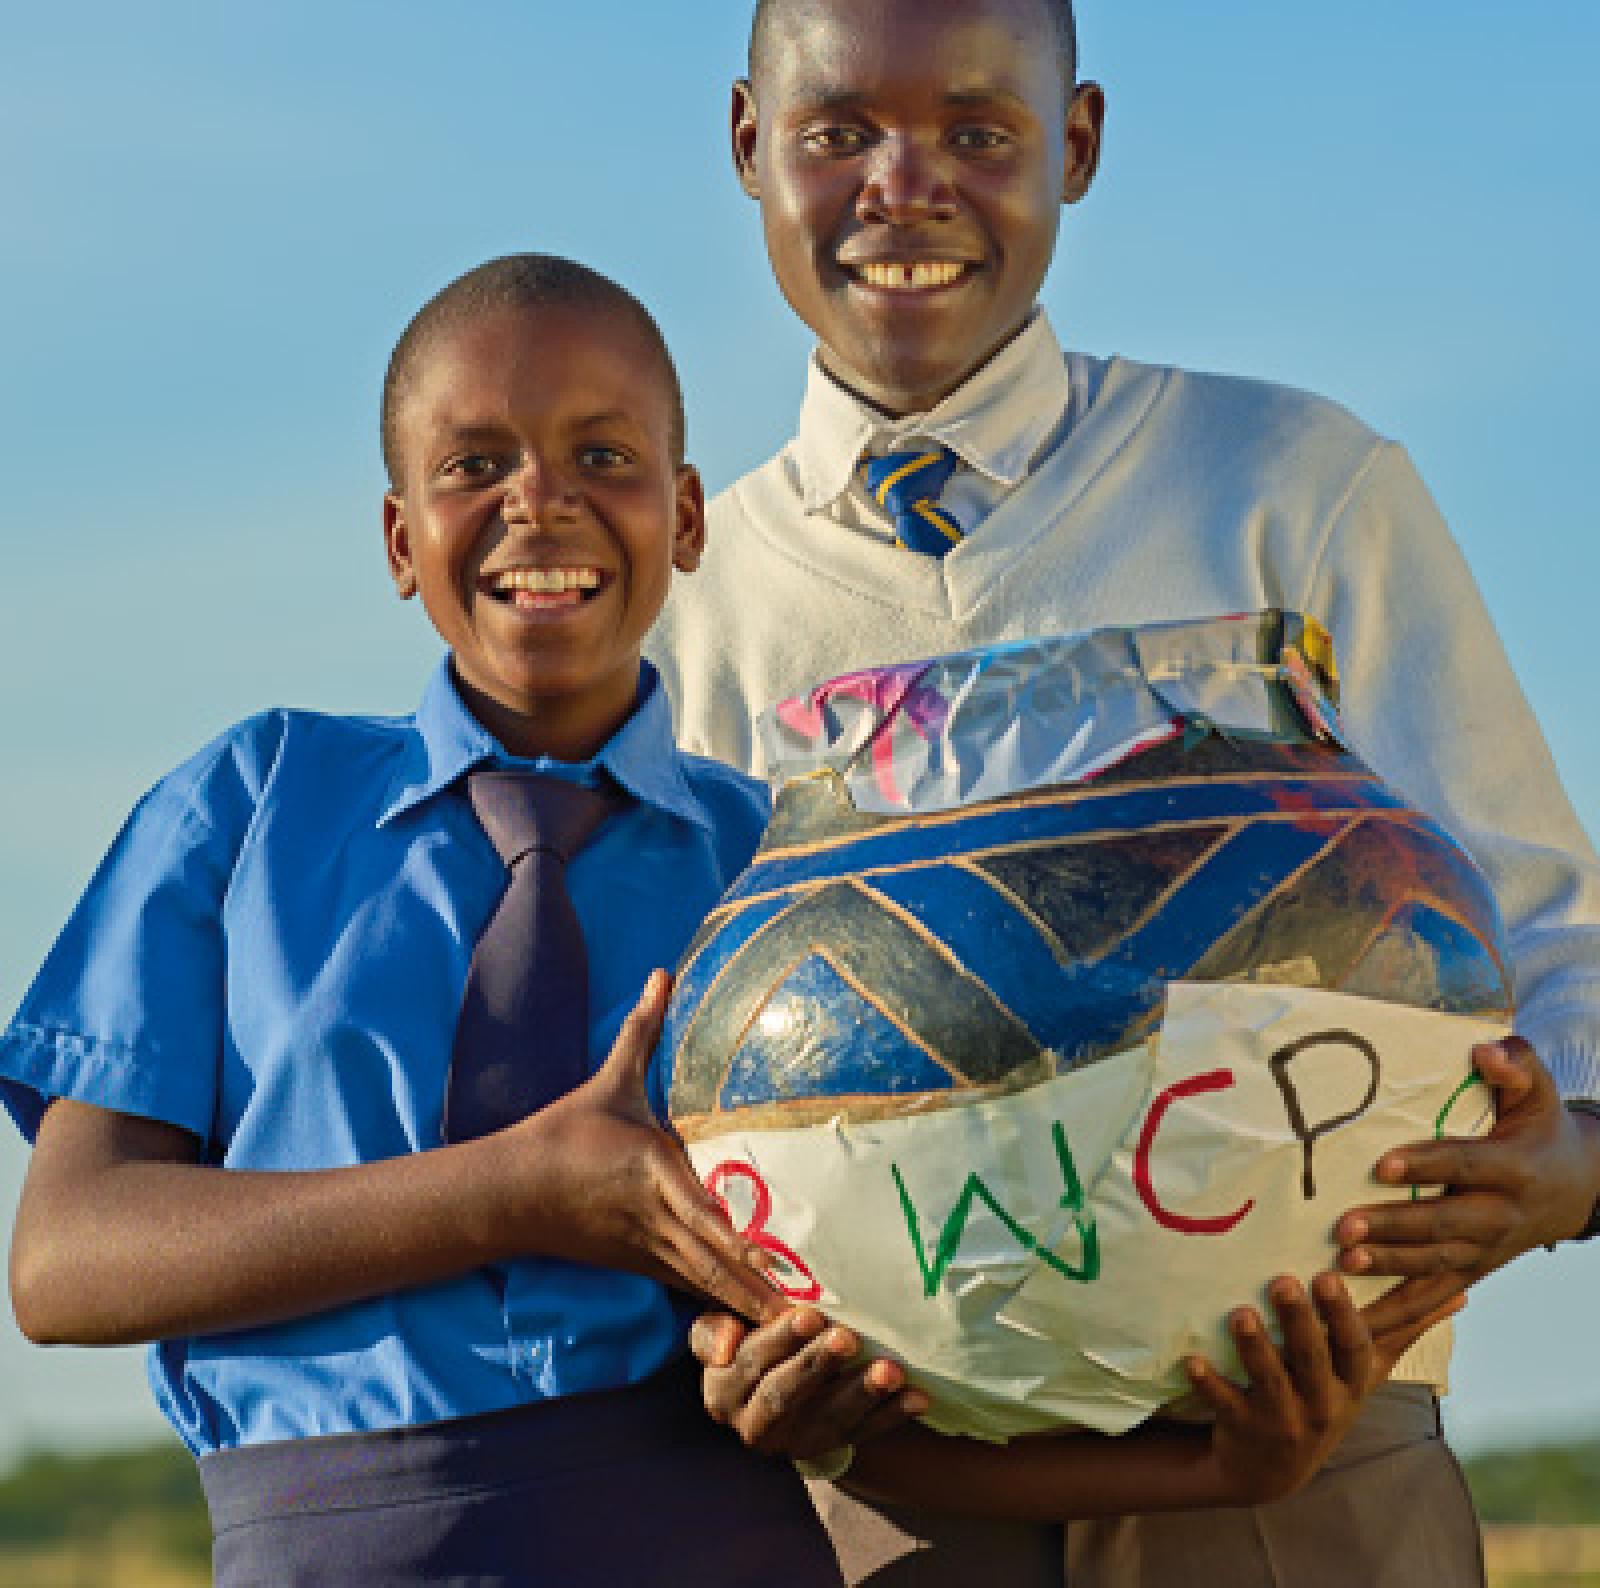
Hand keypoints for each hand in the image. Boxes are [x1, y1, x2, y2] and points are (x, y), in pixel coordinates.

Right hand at [500, 970, 782, 1320]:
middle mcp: (655, 1218)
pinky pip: (687, 1290)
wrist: (511, 1191)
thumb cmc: (566, 1132)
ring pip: (705, 1286)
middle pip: (715, 1264)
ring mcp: (646, 1250)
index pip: (705, 1214)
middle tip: (811, 1319)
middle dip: (762, 1293)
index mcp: (653, 1171)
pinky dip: (721, 1309)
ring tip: (796, 1333)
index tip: (782, 1266)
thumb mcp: (608, 1080)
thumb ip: (642, 1030)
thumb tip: (664, 973)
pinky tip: (754, 1329)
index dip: (744, 1246)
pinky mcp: (640, 1265)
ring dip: (748, 1309)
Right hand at [692, 1305, 927, 1462]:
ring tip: (891, 1372)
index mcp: (723, 1390)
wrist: (770, 1387)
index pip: (751, 1362)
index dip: (780, 1338)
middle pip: (786, 1395)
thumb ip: (715, 1328)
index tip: (810, 1315)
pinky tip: (917, 1397)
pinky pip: (863, 1434)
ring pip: (829, 1422)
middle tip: (847, 1338)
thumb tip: (726, 1341)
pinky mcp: (829, 1449)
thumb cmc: (748, 1340)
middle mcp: (754, 1424)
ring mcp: (795, 1441)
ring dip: (862, 1395)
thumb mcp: (721, 1329)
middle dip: (818, 1366)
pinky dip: (892, 1416)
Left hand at [1188, 1270, 1460, 1506]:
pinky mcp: (1243, 1428)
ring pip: (1270, 1380)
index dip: (1343, 1315)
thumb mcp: (1367, 1371)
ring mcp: (1281, 1418)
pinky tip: (1192, 1360)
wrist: (1272, 1470)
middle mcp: (1321, 1402)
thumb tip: (1461, 1290)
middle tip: (1284, 1280)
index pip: (1355, 1347)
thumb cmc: (1326, 1398)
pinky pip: (1225, 1404)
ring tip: (1241, 1313)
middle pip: (1312, 1360)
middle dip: (1300, 1321)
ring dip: (1255, 1347)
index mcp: (1349, 1382)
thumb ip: (1406, 1328)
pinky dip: (1209, 1382)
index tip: (1329, 1275)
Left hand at [1336, 1037, 1599, 1338]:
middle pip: (1446, 1224)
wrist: (1577, 1185)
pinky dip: (1401, 1312)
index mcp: (1515, 1168)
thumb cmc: (1540, 1126)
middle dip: (1396, 1228)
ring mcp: (1489, 1249)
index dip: (1426, 1166)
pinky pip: (1438, 1296)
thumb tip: (1483, 1051)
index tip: (1383, 1165)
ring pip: (1439, 1265)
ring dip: (1390, 1268)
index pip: (1465, 1166)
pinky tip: (1360, 1318)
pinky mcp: (1476, 1271)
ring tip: (1344, 1264)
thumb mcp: (1537, 1089)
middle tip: (1346, 1228)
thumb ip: (1514, 1065)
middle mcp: (1503, 1214)